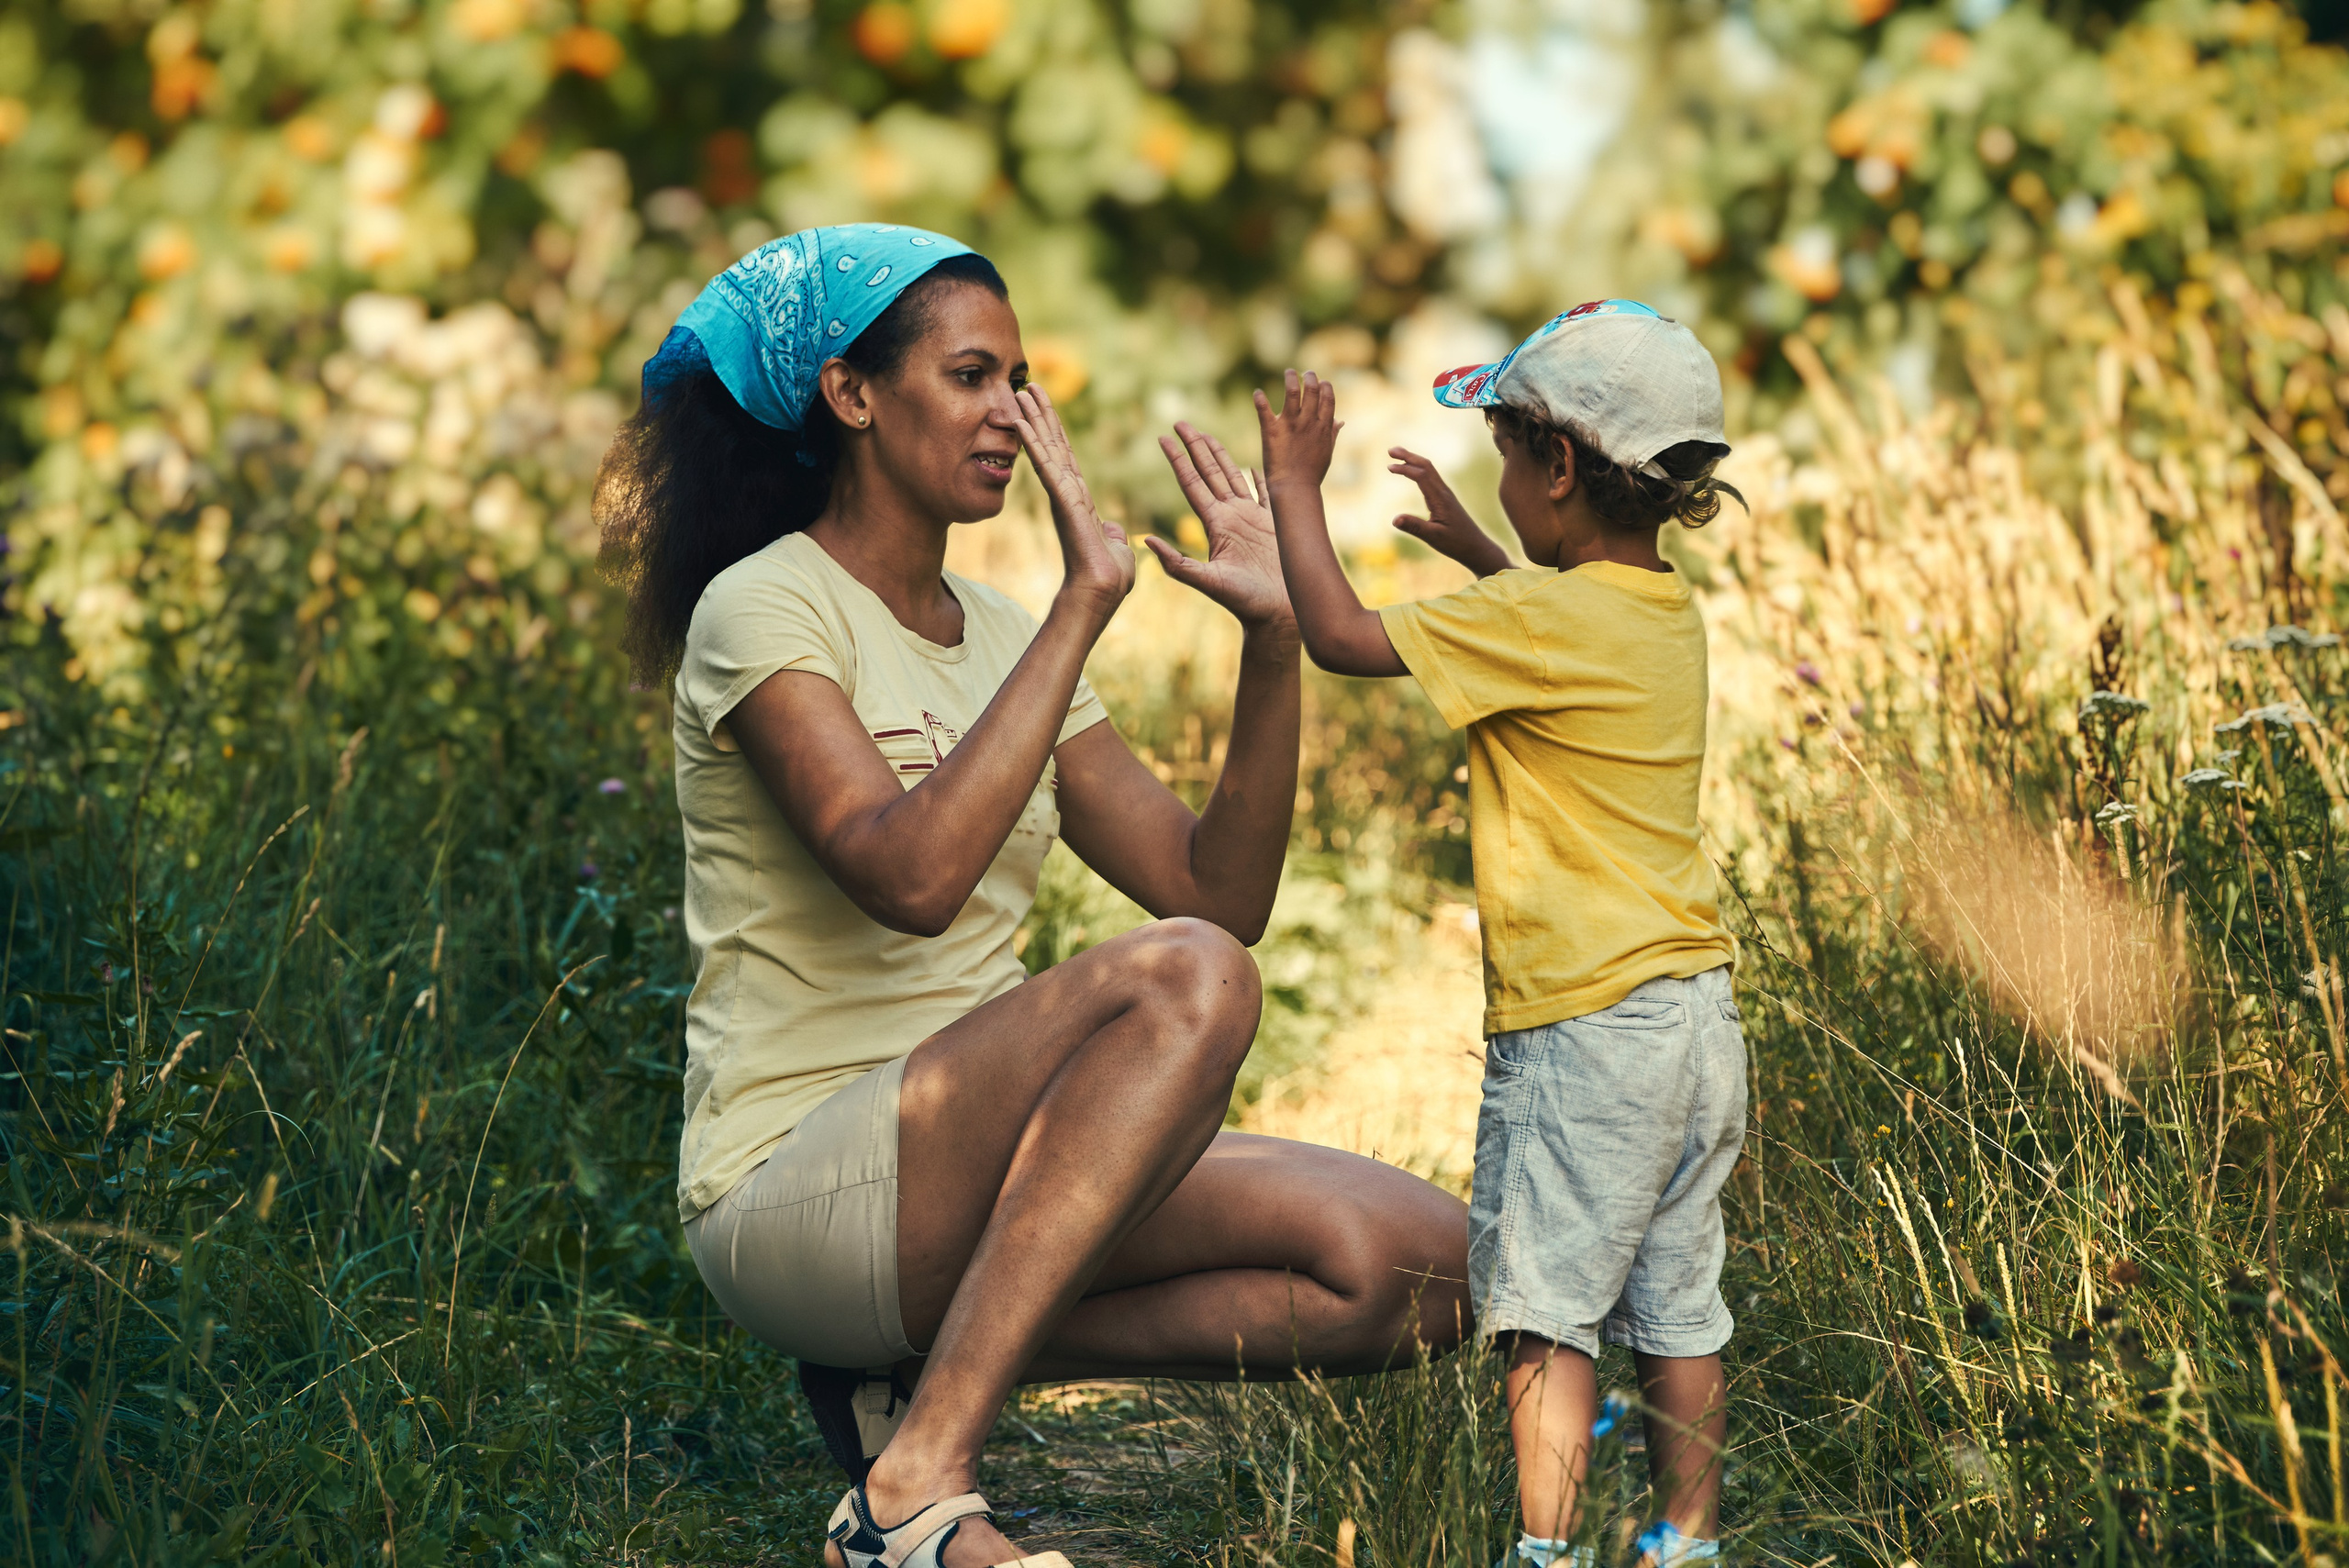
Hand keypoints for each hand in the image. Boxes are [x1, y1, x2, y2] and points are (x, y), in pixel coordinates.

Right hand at [1014, 383, 1133, 618]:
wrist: (1101, 593)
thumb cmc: (1109, 579)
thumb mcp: (1116, 547)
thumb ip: (1112, 533)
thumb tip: (1113, 528)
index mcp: (1079, 501)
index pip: (1066, 459)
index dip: (1055, 432)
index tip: (1044, 408)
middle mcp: (1066, 494)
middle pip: (1052, 446)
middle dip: (1040, 416)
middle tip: (1027, 387)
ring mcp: (1061, 496)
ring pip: (1045, 450)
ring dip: (1033, 420)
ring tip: (1021, 393)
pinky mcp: (1061, 500)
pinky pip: (1045, 465)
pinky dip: (1033, 442)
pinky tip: (1021, 421)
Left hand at [1146, 422, 1295, 637]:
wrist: (1277, 615)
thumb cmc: (1245, 603)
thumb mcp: (1208, 582)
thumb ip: (1179, 563)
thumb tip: (1145, 540)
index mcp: (1215, 525)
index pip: (1192, 484)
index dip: (1178, 460)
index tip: (1163, 439)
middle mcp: (1231, 517)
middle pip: (1209, 473)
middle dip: (1196, 447)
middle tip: (1180, 422)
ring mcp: (1253, 518)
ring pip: (1233, 476)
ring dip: (1220, 455)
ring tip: (1207, 434)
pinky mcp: (1274, 524)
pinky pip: (1266, 493)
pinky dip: (1260, 476)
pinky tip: (1254, 463)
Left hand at [1255, 369, 1341, 493]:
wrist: (1295, 489)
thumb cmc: (1312, 473)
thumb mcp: (1327, 451)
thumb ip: (1333, 433)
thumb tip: (1341, 421)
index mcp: (1323, 426)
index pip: (1328, 398)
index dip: (1325, 386)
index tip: (1322, 381)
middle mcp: (1308, 422)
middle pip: (1312, 390)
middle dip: (1310, 377)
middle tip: (1306, 373)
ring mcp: (1290, 425)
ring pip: (1292, 392)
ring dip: (1290, 379)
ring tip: (1289, 372)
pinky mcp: (1271, 431)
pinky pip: (1264, 410)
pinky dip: (1259, 400)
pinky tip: (1257, 393)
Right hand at [1388, 447, 1509, 575]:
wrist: (1476, 547)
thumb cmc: (1456, 543)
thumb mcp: (1433, 537)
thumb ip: (1414, 527)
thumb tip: (1394, 520)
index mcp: (1440, 498)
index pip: (1421, 475)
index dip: (1405, 469)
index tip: (1389, 467)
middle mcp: (1443, 492)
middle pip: (1426, 466)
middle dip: (1408, 456)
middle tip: (1390, 450)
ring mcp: (1445, 494)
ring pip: (1429, 470)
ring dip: (1413, 460)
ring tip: (1397, 457)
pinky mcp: (1445, 499)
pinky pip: (1431, 478)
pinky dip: (1419, 470)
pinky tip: (1412, 473)